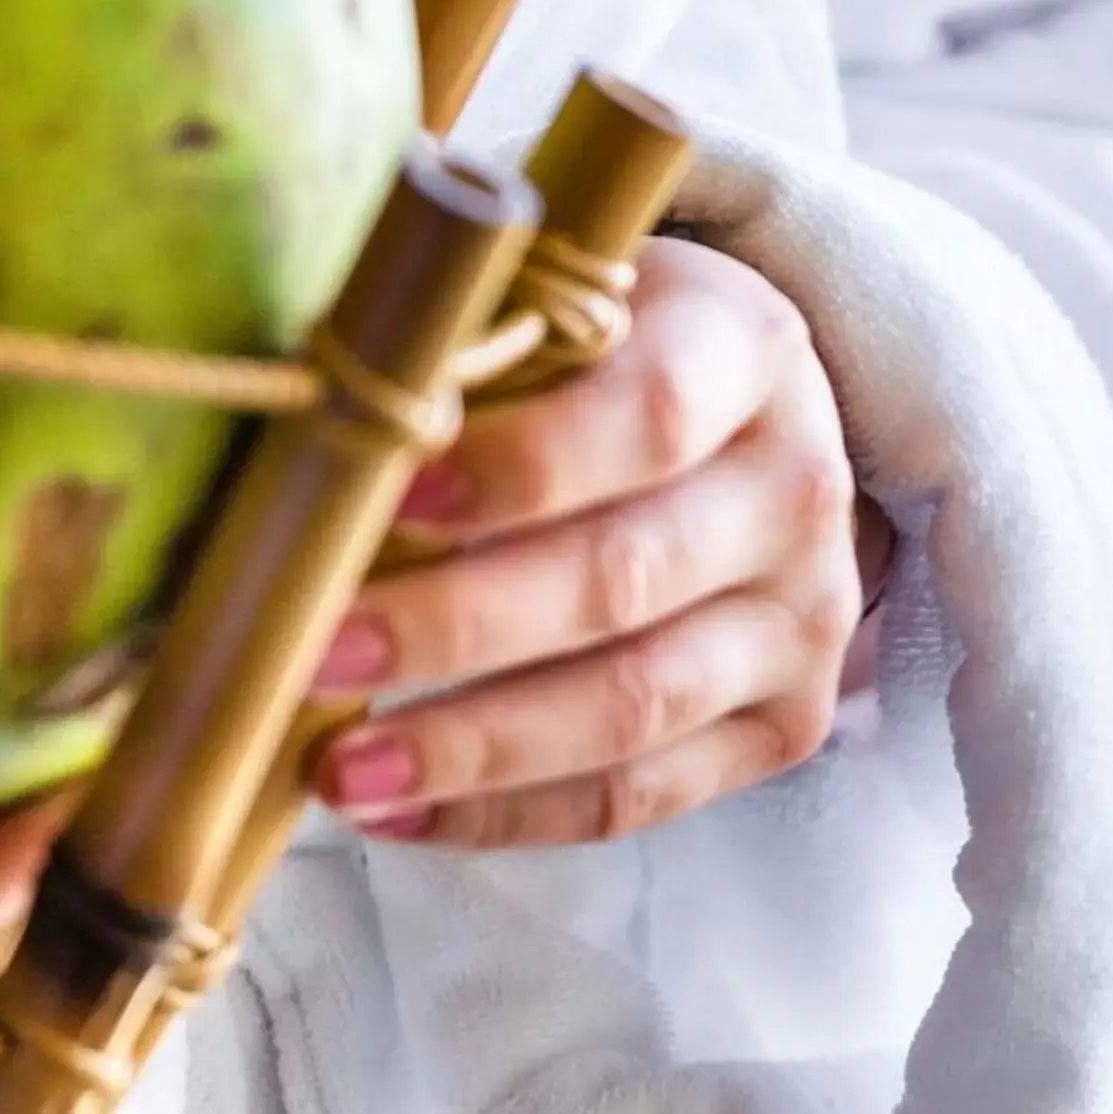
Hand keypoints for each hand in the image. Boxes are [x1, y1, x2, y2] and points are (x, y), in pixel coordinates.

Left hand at [309, 237, 880, 848]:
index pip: (647, 416)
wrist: (740, 419)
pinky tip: (401, 812)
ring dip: (474, 747)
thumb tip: (309, 437)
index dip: (520, 465)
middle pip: (626, 576)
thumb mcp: (555, 300)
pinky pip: (639, 795)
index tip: (389, 498)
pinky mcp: (784, 725)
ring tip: (342, 767)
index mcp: (745, 350)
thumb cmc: (599, 351)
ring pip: (636, 705)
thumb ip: (464, 351)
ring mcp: (803, 619)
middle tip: (317, 650)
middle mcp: (796, 488)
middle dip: (457, 624)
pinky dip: (511, 813)